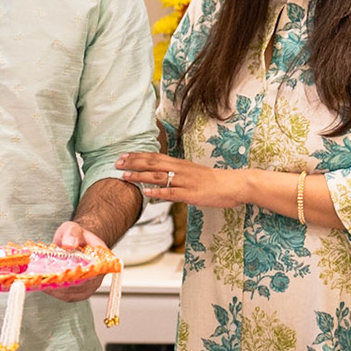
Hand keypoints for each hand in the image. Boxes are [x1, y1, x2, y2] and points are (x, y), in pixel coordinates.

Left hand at [51, 221, 113, 301]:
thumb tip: (69, 244)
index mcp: (102, 260)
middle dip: (65, 284)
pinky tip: (45, 286)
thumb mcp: (73, 228)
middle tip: (49, 279)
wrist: (73, 242)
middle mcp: (97, 275)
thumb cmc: (75, 236)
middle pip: (83, 286)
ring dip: (58, 290)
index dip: (82, 275)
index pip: (95, 272)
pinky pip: (67, 296)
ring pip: (74, 294)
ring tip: (44, 282)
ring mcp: (88, 285)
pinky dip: (56, 292)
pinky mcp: (77, 291)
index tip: (66, 274)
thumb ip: (72, 233)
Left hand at [116, 151, 245, 209]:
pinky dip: (157, 193)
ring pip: (159, 177)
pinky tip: (146, 193)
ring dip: (140, 176)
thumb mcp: (193, 175)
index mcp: (181, 164)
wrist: (234, 185)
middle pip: (153, 163)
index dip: (138, 156)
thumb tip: (161, 182)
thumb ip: (176, 177)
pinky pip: (172, 193)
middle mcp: (181, 170)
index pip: (155, 156)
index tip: (122, 155)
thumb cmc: (214, 182)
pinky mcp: (191, 194)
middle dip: (133, 163)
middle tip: (116, 162)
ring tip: (125, 176)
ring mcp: (185, 182)